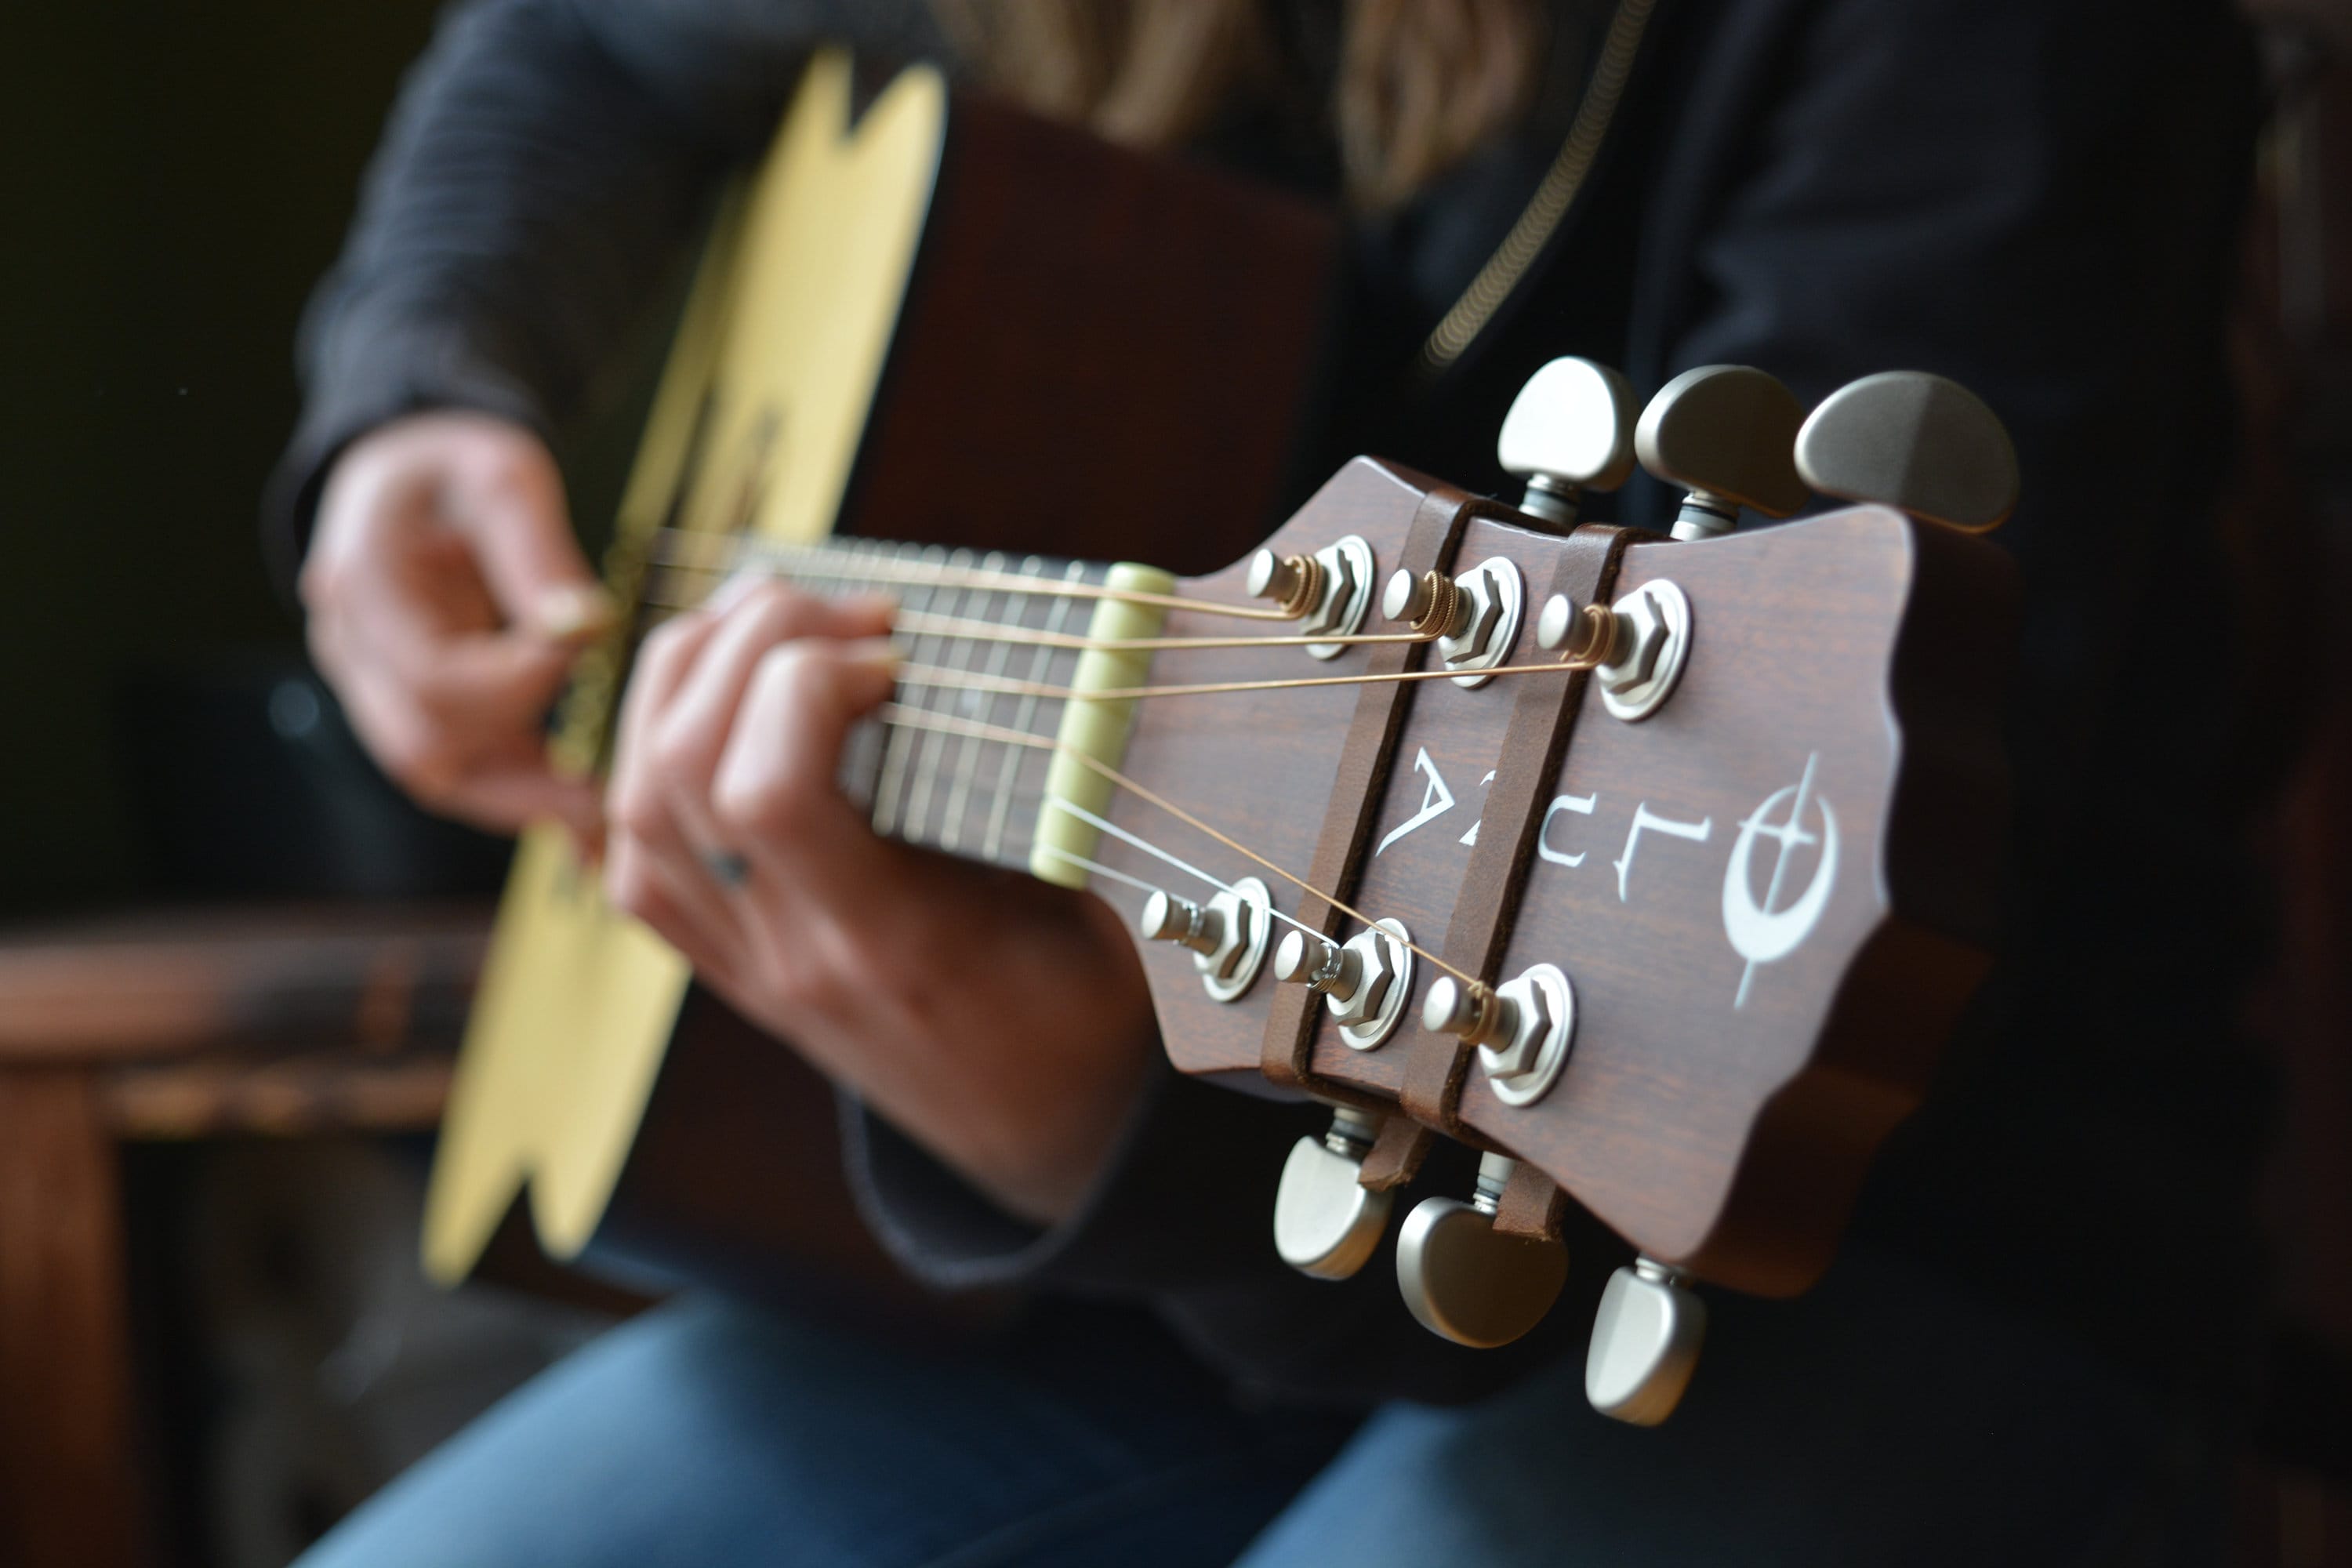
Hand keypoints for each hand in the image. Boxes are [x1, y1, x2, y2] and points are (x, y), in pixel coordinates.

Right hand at [303, 412, 607, 837]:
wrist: (409, 471)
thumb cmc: (455, 464)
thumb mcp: (500, 474)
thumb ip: (535, 549)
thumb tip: (588, 625)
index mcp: (361, 580)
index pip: (432, 674)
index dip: (516, 683)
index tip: (590, 657)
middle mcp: (351, 646)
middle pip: (422, 745)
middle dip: (521, 775)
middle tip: (610, 795)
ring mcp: (372, 683)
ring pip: (435, 771)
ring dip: (519, 799)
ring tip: (603, 822)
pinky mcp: (408, 704)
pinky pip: (456, 766)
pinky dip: (515, 791)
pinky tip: (580, 811)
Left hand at [604, 580, 1155, 1225]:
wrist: (1035, 1134)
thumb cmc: (1080, 1012)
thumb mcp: (1095, 907)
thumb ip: (1052, 801)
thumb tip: (1036, 664)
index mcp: (890, 945)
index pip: (767, 796)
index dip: (810, 681)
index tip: (897, 650)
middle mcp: (790, 955)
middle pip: (681, 770)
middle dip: (747, 644)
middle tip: (845, 611)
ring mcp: (742, 961)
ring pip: (635, 797)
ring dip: (688, 677)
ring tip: (778, 625)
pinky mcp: (722, 957)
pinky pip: (632, 844)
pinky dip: (653, 746)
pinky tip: (725, 698)